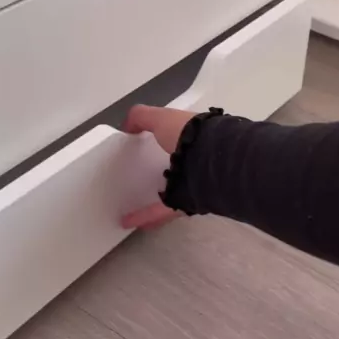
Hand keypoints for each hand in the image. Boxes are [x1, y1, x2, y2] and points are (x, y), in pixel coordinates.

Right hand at [121, 105, 193, 230]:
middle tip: (139, 177)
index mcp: (191, 138)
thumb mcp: (161, 118)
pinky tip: (128, 221)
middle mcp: (195, 160)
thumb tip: (127, 126)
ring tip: (133, 202)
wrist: (211, 160)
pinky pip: (164, 210)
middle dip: (161, 172)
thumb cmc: (188, 135)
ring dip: (153, 198)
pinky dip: (146, 216)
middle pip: (175, 167)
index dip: (162, 141)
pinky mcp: (187, 202)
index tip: (145, 147)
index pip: (175, 139)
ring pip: (170, 192)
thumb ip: (142, 117)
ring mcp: (193, 183)